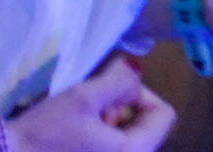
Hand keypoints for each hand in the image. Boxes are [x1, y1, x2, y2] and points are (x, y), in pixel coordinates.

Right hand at [10, 59, 172, 151]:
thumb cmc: (48, 132)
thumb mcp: (82, 98)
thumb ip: (116, 81)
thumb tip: (135, 68)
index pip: (164, 114)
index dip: (139, 93)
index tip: (108, 89)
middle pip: (145, 124)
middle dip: (119, 107)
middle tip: (87, 105)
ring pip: (128, 133)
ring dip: (108, 119)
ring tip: (78, 118)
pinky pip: (113, 146)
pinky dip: (100, 132)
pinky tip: (75, 132)